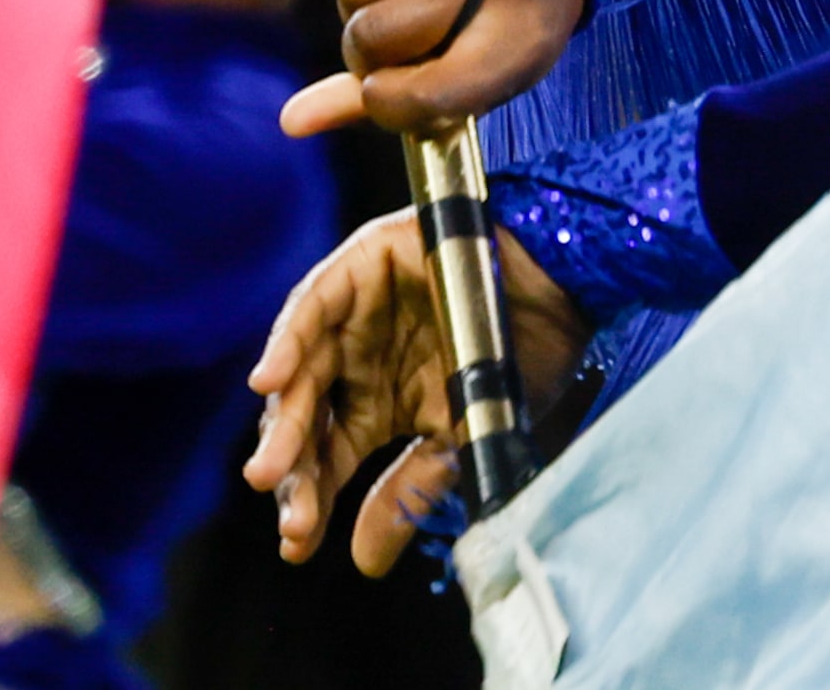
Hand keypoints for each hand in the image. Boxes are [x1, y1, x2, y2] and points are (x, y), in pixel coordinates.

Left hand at [244, 211, 593, 575]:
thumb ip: (409, 491)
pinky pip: (312, 305)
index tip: (300, 545)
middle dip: (292, 470)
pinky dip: (288, 341)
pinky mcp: (358, 266)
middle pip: (304, 420)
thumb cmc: (518, 359)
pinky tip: (271, 380)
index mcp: (375, 403)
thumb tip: (364, 562)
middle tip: (293, 514)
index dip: (309, 498)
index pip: (325, 457)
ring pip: (301, 369)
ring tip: (270, 469)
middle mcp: (355, 360)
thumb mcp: (461, 438)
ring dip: (282, 420)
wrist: (559, 289)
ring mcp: (353, 313)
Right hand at [281, 0, 586, 136]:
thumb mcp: (472, 72)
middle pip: (375, 35)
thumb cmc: (503, 17)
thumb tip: (291, 120)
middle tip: (393, 37)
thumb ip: (391, 102)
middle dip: (367, 48)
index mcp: (522, 44)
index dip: (387, 101)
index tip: (383, 89)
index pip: (428, 95)